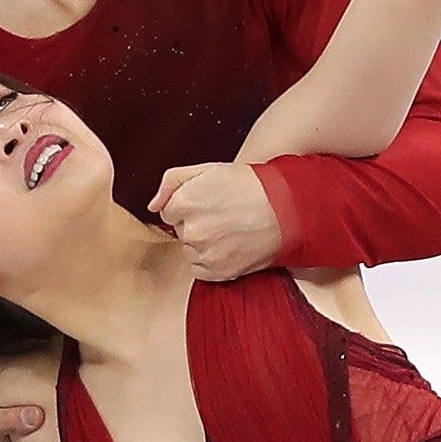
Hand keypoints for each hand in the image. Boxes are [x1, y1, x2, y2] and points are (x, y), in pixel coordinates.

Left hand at [152, 162, 284, 280]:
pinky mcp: (218, 272)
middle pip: (180, 231)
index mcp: (184, 203)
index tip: (209, 202)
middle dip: (195, 223)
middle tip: (223, 214)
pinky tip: (230, 245)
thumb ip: (172, 181)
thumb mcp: (208, 169)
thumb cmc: (250, 186)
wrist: (287, 210)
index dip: (188, 204)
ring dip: (203, 243)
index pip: (168, 211)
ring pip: (190, 250)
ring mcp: (205, 254)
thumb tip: (153, 205)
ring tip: (229, 230)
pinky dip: (211, 260)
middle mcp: (191, 231)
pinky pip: (200, 269)